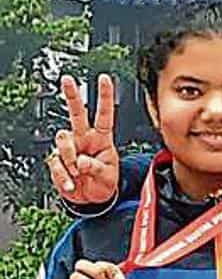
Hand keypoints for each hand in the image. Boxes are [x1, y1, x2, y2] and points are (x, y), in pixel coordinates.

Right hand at [46, 75, 119, 204]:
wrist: (91, 199)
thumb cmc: (104, 183)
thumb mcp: (108, 177)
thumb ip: (96, 168)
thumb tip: (81, 161)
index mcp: (101, 139)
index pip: (104, 115)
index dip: (104, 97)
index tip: (104, 79)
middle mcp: (84, 139)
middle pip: (77, 114)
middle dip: (72, 95)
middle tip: (68, 80)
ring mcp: (68, 148)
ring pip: (63, 140)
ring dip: (70, 159)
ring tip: (79, 174)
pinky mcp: (56, 160)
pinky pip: (55, 164)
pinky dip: (64, 177)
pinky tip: (72, 183)